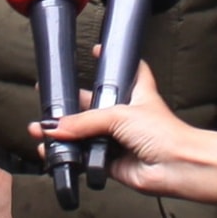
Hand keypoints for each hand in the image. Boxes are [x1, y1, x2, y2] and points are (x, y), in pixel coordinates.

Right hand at [36, 60, 216, 202]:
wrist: (176, 166)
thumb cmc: (163, 132)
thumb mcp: (120, 114)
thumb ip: (85, 120)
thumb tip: (56, 127)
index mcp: (134, 93)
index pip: (125, 71)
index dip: (110, 61)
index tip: (95, 51)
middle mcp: (125, 116)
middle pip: (93, 107)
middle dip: (70, 107)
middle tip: (48, 103)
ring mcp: (118, 140)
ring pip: (85, 135)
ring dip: (64, 134)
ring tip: (40, 131)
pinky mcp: (111, 162)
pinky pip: (85, 158)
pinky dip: (70, 157)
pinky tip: (53, 152)